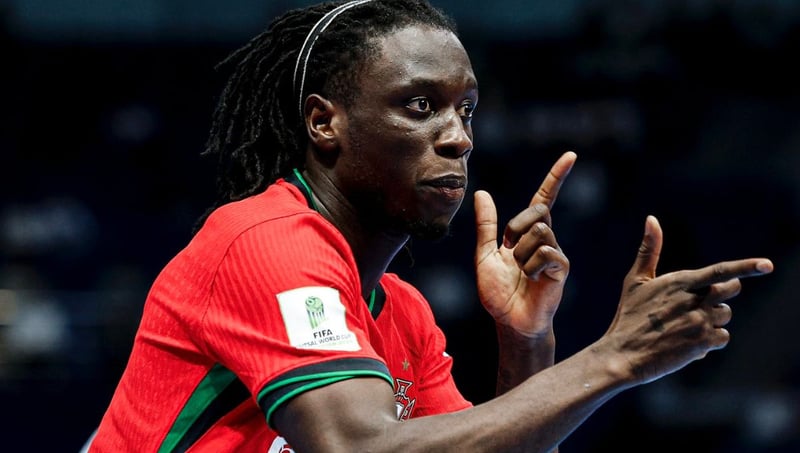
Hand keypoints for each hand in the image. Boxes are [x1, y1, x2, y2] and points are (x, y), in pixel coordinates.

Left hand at [473, 151, 576, 336]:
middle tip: (510, 251)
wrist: (510, 321)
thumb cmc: (498, 292)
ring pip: (538, 231)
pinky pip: (545, 252)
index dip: (556, 177)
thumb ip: (486, 225)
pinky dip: (530, 266)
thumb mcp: (484, 255)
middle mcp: (545, 239)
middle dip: (517, 227)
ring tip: (521, 272)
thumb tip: (482, 193)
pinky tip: (531, 280)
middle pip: (537, 211)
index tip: (571, 156)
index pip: (544, 199)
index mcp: (527, 233)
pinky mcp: (561, 268)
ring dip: (520, 253)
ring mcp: (555, 253)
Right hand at [605, 215, 773, 384]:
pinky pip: (722, 337)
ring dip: (712, 320)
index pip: (720, 271)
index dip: (746, 266)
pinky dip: (709, 340)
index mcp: (680, 281)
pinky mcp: (702, 343)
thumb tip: (651, 218)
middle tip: (700, 303)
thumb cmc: (629, 316)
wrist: (623, 354)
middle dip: (721, 295)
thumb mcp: (635, 280)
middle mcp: (693, 300)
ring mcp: (699, 322)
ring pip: (725, 316)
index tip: (767, 265)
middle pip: (729, 291)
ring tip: (684, 326)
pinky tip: (687, 342)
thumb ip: (649, 250)